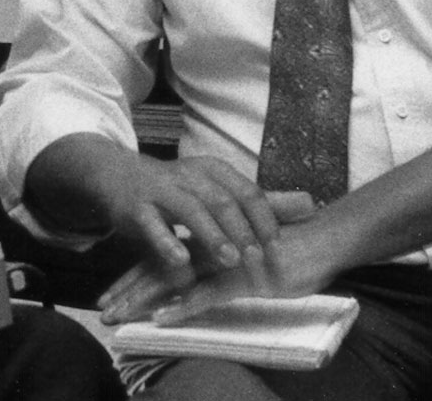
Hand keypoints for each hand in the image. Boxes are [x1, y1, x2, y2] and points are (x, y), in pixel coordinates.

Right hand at [88, 151, 316, 295]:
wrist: (120, 177)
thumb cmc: (178, 189)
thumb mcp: (221, 190)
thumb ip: (264, 202)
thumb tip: (311, 205)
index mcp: (214, 171)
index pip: (248, 191)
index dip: (265, 218)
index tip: (279, 246)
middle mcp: (189, 176)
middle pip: (223, 201)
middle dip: (243, 230)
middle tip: (258, 257)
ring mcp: (161, 191)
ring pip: (191, 210)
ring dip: (213, 236)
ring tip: (230, 260)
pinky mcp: (137, 209)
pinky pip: (153, 226)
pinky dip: (168, 243)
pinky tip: (182, 262)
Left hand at [97, 215, 337, 325]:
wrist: (326, 237)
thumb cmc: (288, 248)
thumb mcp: (245, 257)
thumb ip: (222, 264)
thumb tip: (201, 279)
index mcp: (205, 242)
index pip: (161, 259)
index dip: (133, 278)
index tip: (109, 297)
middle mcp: (208, 249)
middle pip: (158, 269)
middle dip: (127, 292)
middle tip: (102, 313)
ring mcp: (224, 262)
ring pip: (174, 281)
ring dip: (143, 300)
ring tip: (119, 317)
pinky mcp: (245, 278)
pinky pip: (208, 294)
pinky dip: (183, 306)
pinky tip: (161, 318)